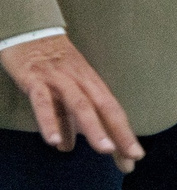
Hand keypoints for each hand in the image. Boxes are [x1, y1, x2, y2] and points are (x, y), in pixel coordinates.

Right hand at [1, 35, 141, 171]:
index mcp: (92, 84)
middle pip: (105, 109)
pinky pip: (43, 102)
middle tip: (132, 156)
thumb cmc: (50, 65)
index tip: (135, 157)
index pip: (113, 112)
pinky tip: (54, 141)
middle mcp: (81, 82)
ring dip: (94, 128)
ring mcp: (59, 80)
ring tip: (105, 150)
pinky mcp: (35, 79)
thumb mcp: (63, 91)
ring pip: (80, 105)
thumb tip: (67, 147)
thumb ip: (66, 119)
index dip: (124, 134)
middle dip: (120, 134)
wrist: (28, 32)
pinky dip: (49, 121)